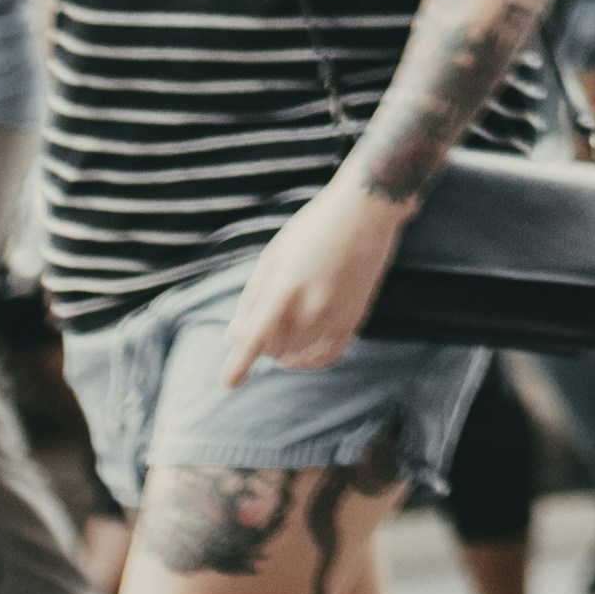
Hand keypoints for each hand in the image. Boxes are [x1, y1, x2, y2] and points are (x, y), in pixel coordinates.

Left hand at [217, 174, 403, 381]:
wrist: (365, 212)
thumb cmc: (313, 228)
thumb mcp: (274, 256)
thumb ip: (252, 299)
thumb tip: (234, 337)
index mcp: (286, 286)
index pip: (257, 337)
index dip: (240, 363)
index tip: (229, 382)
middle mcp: (312, 307)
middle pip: (273, 348)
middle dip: (260, 342)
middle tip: (260, 321)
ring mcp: (336, 316)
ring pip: (297, 355)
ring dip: (282, 349)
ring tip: (281, 326)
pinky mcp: (355, 319)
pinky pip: (327, 356)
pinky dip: (309, 360)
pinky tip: (299, 354)